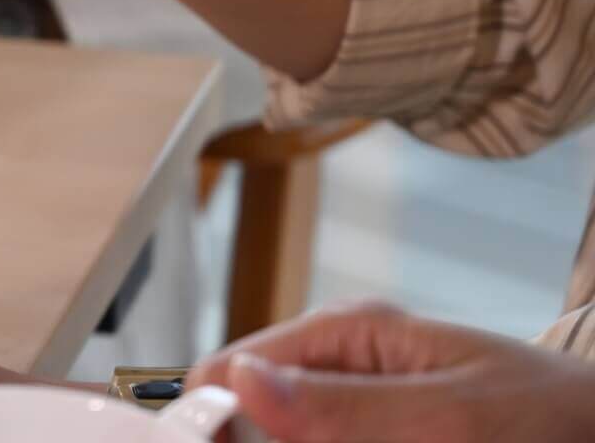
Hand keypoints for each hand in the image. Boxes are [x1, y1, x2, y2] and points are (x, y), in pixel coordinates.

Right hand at [189, 302, 594, 441]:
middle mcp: (340, 368)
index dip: (214, 423)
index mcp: (344, 335)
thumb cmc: (554, 418)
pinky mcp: (380, 433)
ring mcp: (359, 409)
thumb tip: (240, 380)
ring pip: (292, 439)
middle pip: (256, 422)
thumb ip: (341, 405)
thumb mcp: (448, 416)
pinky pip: (326, 442)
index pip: (229, 372)